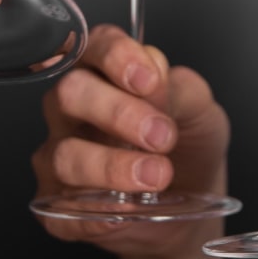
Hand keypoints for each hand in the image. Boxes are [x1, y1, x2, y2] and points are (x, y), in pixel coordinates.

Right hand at [33, 25, 230, 258]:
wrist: (191, 208)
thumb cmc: (188, 149)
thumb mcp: (201, 112)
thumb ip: (179, 89)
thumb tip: (155, 74)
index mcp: (105, 72)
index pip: (96, 46)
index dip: (117, 57)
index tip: (149, 80)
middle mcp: (73, 110)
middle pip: (71, 93)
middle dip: (118, 112)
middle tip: (161, 136)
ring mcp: (59, 156)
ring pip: (65, 155)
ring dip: (113, 166)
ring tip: (156, 175)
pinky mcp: (56, 206)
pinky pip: (62, 208)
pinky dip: (96, 212)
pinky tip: (126, 210)